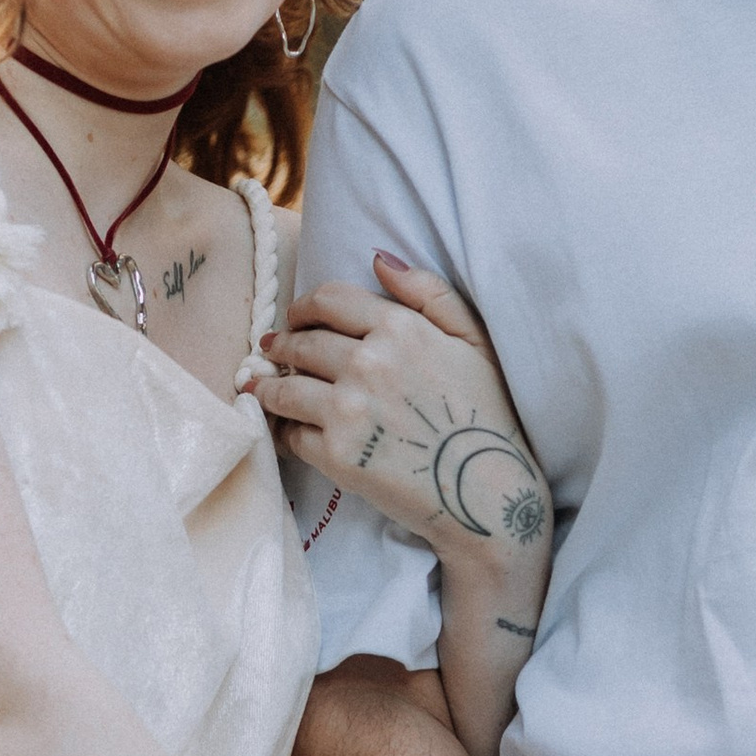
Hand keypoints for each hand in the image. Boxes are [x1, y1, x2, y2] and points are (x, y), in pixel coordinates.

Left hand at [251, 255, 550, 575]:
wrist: (492, 496)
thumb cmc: (489, 415)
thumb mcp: (474, 340)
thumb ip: (428, 292)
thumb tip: (378, 258)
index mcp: (400, 327)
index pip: (328, 300)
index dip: (304, 306)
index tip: (296, 317)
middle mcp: (367, 362)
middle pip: (301, 342)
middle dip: (282, 344)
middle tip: (273, 350)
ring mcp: (348, 410)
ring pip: (284, 387)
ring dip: (269, 385)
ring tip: (262, 388)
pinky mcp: (337, 455)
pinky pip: (291, 434)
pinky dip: (286, 430)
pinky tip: (289, 429)